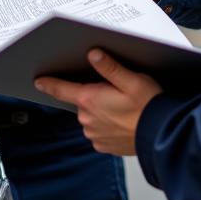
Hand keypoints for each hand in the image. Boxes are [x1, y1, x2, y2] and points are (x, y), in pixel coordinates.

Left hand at [35, 49, 162, 154]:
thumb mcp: (132, 80)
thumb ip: (110, 67)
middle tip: (114, 92)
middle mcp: (87, 119)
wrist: (161, 135)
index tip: (39, 80)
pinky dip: (106, 125)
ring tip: (122, 108)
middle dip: (92, 95)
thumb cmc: (149, 106)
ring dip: (100, 111)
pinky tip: (122, 121)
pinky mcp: (103, 145)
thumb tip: (92, 54)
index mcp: (90, 100)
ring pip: (90, 116)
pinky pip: (98, 130)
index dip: (49, 83)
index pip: (62, 89)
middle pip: (81, 101)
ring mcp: (94, 134)